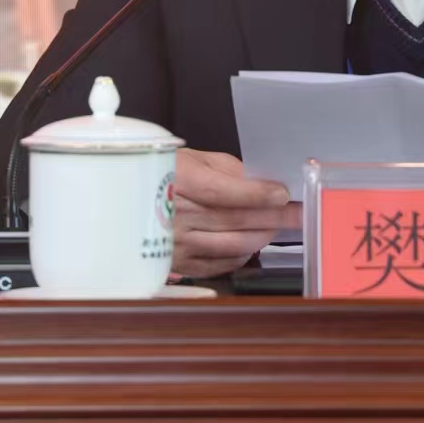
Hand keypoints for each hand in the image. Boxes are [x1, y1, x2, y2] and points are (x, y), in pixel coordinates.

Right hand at [171, 149, 302, 279]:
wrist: (125, 201)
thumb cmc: (162, 175)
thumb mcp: (191, 158)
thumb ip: (227, 169)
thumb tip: (261, 181)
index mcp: (174, 181)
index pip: (222, 191)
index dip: (256, 194)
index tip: (282, 194)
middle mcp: (172, 215)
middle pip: (232, 219)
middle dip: (273, 216)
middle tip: (297, 213)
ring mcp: (173, 243)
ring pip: (230, 244)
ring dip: (262, 236)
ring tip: (280, 227)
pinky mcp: (177, 264)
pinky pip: (218, 264)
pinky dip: (241, 255)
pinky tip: (253, 244)